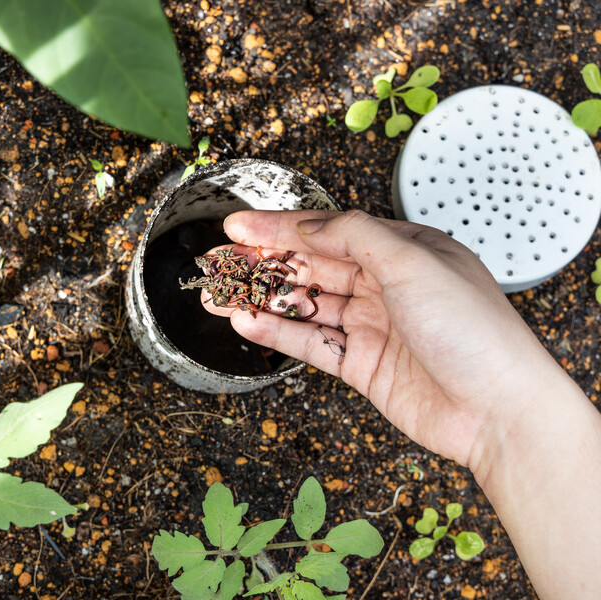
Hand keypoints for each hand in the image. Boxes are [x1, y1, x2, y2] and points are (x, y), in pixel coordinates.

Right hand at [203, 210, 565, 468]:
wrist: (498, 411)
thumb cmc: (473, 330)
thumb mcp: (413, 262)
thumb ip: (354, 237)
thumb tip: (307, 225)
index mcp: (403, 251)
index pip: (328, 230)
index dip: (280, 227)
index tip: (239, 227)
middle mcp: (384, 285)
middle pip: (310, 267)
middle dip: (262, 262)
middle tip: (220, 261)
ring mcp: (371, 326)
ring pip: (304, 305)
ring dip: (261, 299)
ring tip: (218, 294)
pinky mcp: (361, 364)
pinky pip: (309, 342)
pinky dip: (277, 331)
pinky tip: (247, 322)